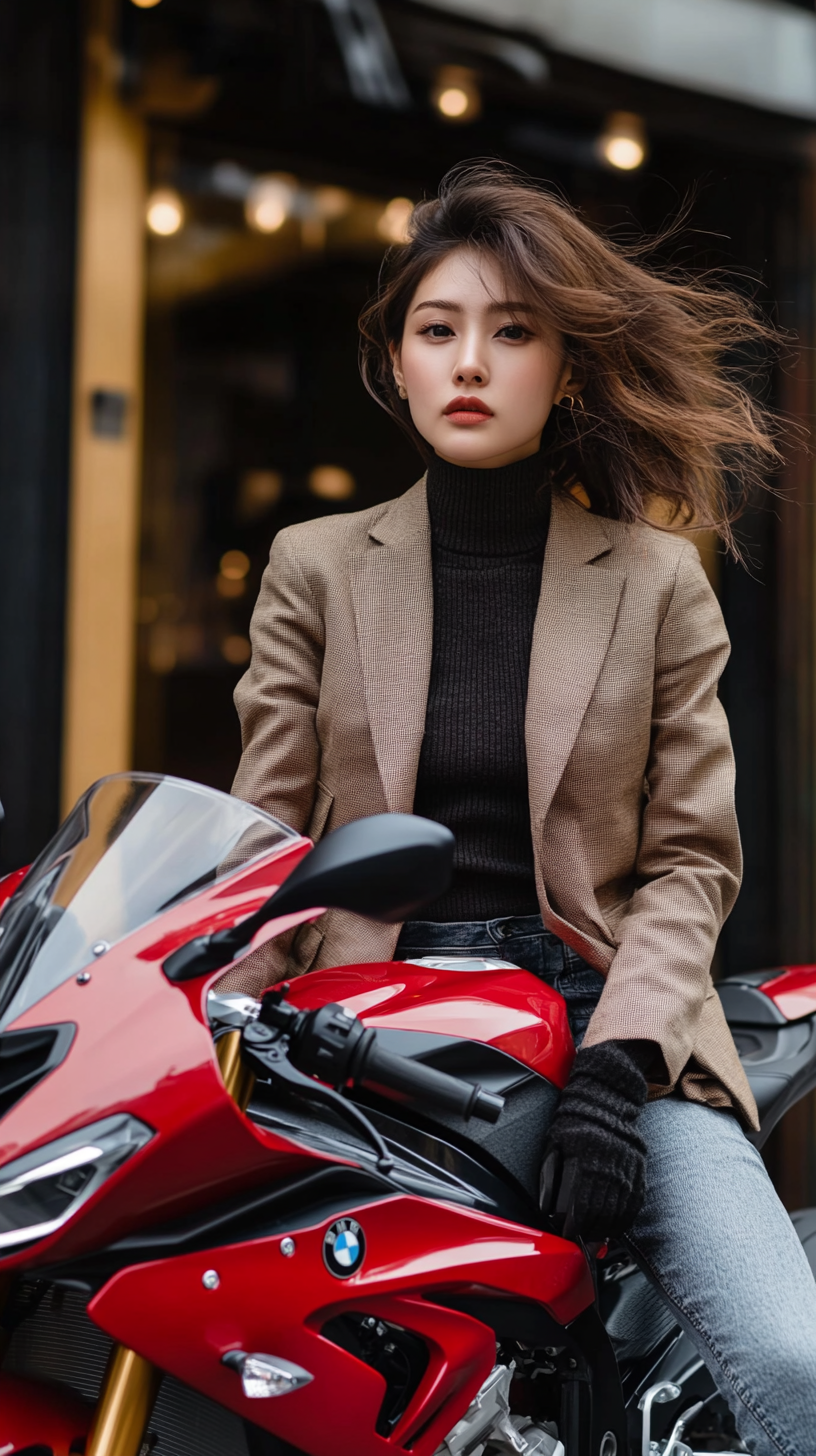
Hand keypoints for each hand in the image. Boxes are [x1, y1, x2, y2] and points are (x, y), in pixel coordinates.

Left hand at [540, 1041, 647, 1241]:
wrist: (606, 1099)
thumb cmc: (575, 1121)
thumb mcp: (554, 1144)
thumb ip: (549, 1176)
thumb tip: (545, 1205)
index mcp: (587, 1161)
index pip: (581, 1205)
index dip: (574, 1225)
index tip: (568, 1235)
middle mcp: (610, 1168)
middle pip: (602, 1213)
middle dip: (591, 1233)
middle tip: (584, 1245)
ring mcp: (627, 1170)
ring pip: (620, 1211)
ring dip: (608, 1230)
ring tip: (599, 1241)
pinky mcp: (639, 1170)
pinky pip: (635, 1202)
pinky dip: (626, 1218)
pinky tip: (617, 1226)